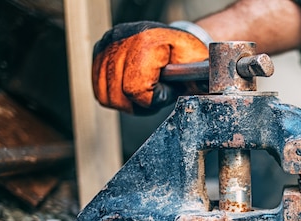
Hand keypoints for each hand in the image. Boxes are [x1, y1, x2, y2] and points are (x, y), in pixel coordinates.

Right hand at [92, 21, 208, 113]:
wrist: (175, 42)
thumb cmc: (187, 57)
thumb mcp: (198, 70)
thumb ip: (198, 84)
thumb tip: (201, 91)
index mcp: (148, 40)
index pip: (135, 88)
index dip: (153, 99)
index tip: (165, 92)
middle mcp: (123, 37)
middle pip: (117, 94)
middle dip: (139, 104)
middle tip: (155, 95)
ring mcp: (109, 42)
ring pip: (105, 94)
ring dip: (126, 102)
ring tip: (144, 93)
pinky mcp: (100, 51)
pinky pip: (99, 88)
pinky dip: (115, 95)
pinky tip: (131, 88)